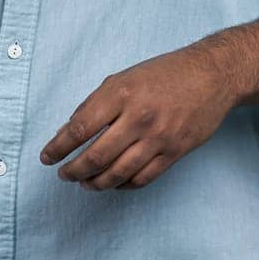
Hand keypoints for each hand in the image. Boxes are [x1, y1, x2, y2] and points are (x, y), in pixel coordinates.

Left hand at [39, 45, 236, 191]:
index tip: (47, 157)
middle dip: (74, 171)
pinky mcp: (175, 152)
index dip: (58, 147)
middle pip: (96, 156)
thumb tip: (70, 131)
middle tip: (64, 175)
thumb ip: (97, 102)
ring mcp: (158, 137)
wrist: (211, 75)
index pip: (79, 127)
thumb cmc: (165, 73)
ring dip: (96, 183)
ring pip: (118, 173)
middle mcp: (138, 117)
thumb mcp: (124, 76)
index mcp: (120, 93)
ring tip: (85, 184)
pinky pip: (143, 178)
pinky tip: (114, 184)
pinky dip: (124, 185)